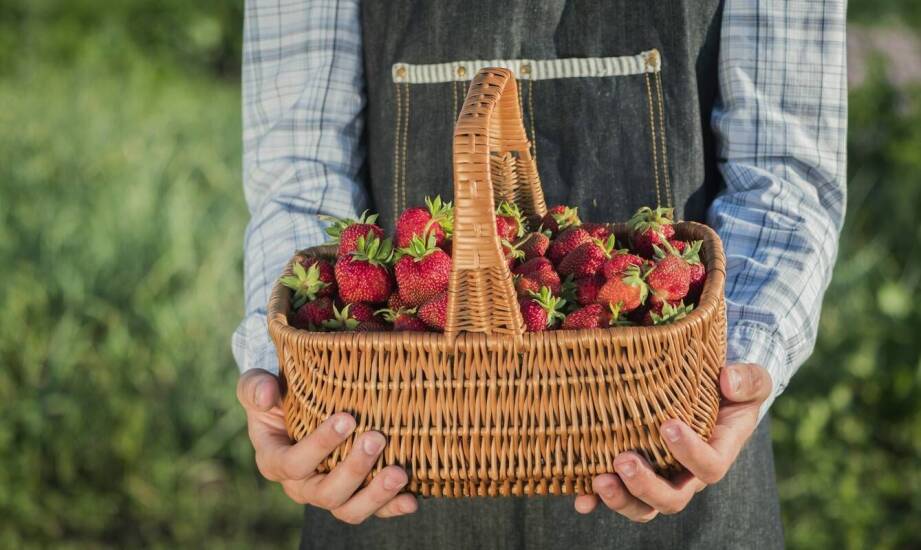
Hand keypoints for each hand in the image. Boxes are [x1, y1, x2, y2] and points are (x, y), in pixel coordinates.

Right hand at [237, 368, 416, 523]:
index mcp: (276, 461)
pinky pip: (374, 510)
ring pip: (349, 510)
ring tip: (399, 473)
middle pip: (326, 493)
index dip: (320, 445)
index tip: (346, 419)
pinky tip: (412, 499)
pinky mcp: (356, 495)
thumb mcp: (257, 385)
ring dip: (376, 495)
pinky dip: (393, 507)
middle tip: (376, 438)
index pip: (294, 463)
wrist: (300, 405)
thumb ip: (255, 387)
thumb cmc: (278, 395)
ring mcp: (331, 493)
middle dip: (353, 469)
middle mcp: (302, 486)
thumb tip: (267, 396)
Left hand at [574, 363, 771, 520]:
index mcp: (717, 453)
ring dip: (620, 498)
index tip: (668, 425)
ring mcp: (659, 477)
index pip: (708, 467)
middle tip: (623, 460)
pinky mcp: (632, 473)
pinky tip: (580, 499)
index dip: (690, 454)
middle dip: (646, 485)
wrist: (708, 392)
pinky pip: (616, 493)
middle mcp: (686, 474)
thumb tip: (728, 380)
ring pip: (643, 506)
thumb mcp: (751, 380)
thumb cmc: (730, 388)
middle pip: (671, 499)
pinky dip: (595, 500)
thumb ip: (748, 380)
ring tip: (599, 480)